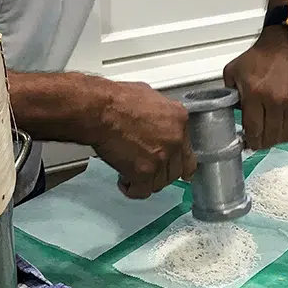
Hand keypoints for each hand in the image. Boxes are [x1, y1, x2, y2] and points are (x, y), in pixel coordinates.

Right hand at [93, 81, 195, 199]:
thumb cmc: (116, 100)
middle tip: (145, 169)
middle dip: (160, 173)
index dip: (180, 164)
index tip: (178, 170)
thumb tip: (157, 119)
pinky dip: (132, 189)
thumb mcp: (149, 96)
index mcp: (179, 120)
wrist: (99, 110)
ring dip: (145, 181)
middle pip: (175, 171)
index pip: (188, 152)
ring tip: (130, 172)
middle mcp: (174, 140)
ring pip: (160, 183)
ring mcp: (161, 158)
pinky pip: (142, 191)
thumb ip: (160, 114)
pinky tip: (124, 181)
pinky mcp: (144, 172)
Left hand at [223, 28, 287, 149]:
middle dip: (262, 143)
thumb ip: (228, 93)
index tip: (247, 142)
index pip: (253, 130)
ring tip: (271, 134)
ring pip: (285, 136)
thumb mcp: (234, 70)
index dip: (250, 141)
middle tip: (258, 141)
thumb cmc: (261, 55)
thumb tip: (230, 113)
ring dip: (276, 139)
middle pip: (269, 137)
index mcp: (254, 93)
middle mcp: (275, 100)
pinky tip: (283, 128)